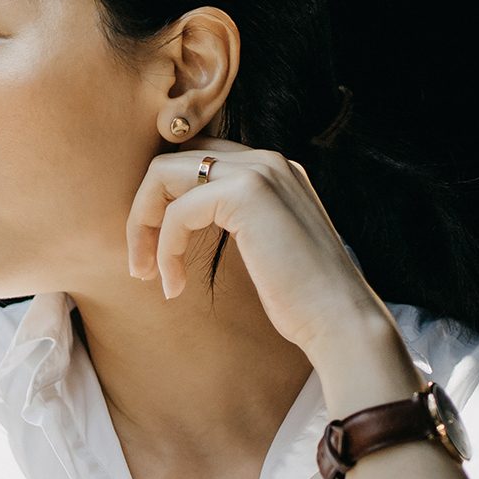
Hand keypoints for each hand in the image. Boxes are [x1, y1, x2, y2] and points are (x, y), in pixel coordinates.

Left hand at [125, 136, 395, 361]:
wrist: (339, 320)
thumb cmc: (301, 297)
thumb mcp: (263, 246)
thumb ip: (233, 220)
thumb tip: (179, 217)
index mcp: (272, 170)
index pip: (195, 158)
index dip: (162, 199)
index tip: (154, 248)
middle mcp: (266, 160)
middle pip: (171, 159)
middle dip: (144, 210)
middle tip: (140, 265)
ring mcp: (259, 172)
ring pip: (162, 174)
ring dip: (143, 226)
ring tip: (146, 273)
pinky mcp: (247, 195)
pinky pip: (177, 211)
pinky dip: (165, 248)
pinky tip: (174, 286)